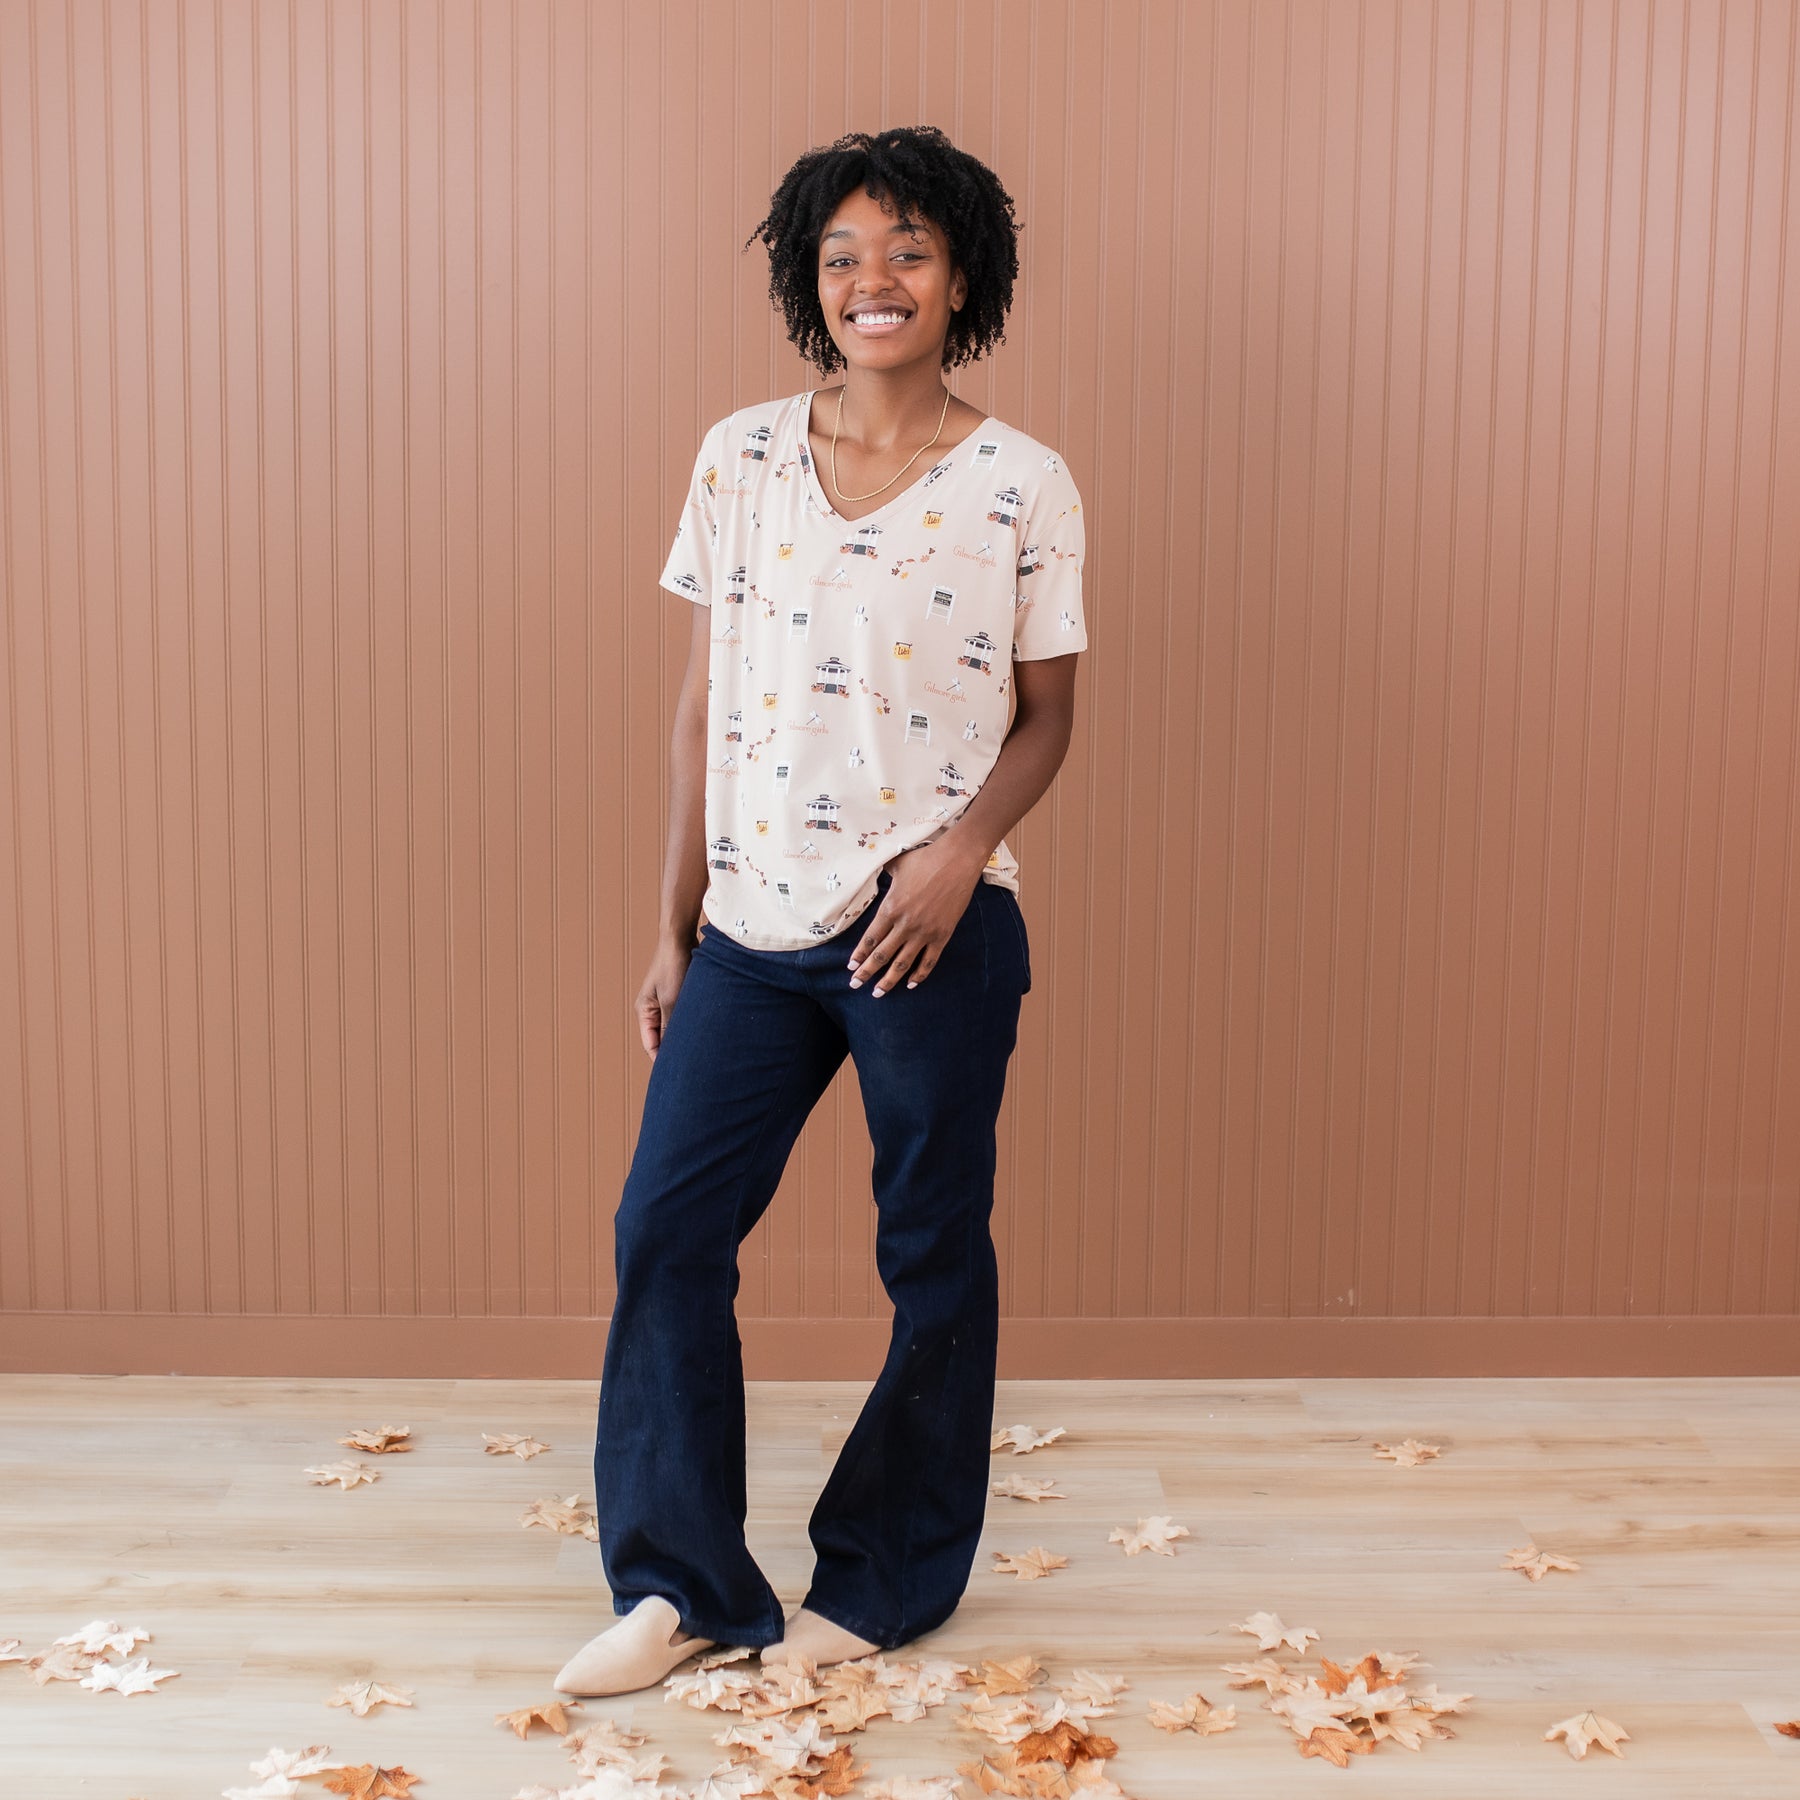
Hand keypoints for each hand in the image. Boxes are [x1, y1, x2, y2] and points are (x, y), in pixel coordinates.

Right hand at [633, 932, 698, 1058]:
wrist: (680, 937)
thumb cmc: (673, 967)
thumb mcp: (672, 1001)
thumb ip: (670, 1027)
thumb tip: (673, 1052)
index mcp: (644, 1011)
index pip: (651, 1045)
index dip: (662, 1060)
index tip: (678, 1075)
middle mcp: (653, 1009)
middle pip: (662, 1038)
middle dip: (675, 1051)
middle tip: (693, 1068)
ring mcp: (666, 1001)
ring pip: (676, 1027)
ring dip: (686, 1036)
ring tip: (702, 1052)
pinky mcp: (680, 994)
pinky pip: (685, 1015)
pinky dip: (692, 1023)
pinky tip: (706, 1031)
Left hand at [846, 843, 985, 994]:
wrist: (957, 861)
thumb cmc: (925, 859)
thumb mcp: (896, 864)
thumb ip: (882, 872)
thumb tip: (871, 868)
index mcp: (890, 908)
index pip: (870, 939)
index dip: (859, 955)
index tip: (851, 967)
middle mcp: (905, 925)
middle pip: (881, 956)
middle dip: (866, 972)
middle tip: (855, 984)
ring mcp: (924, 933)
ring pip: (902, 964)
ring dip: (889, 980)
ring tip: (878, 992)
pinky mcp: (942, 935)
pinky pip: (929, 961)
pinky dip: (919, 975)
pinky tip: (911, 984)